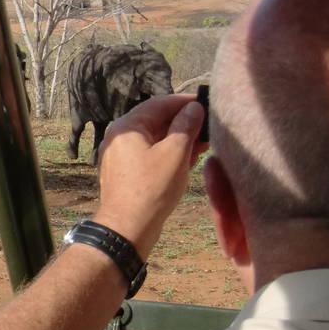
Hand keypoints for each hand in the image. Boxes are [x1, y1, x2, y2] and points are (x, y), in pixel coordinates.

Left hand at [94, 94, 206, 256]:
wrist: (128, 228)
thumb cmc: (151, 189)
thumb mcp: (175, 153)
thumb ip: (186, 126)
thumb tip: (194, 108)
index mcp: (126, 127)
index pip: (158, 104)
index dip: (184, 102)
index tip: (205, 101)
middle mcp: (120, 137)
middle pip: (156, 121)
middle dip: (184, 123)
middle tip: (208, 126)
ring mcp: (121, 155)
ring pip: (155, 139)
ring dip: (179, 140)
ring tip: (204, 144)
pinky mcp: (126, 172)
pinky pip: (150, 155)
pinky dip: (169, 154)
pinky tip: (189, 160)